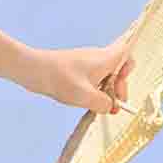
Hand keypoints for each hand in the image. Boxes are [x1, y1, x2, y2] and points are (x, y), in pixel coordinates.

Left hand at [19, 37, 135, 114]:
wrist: (34, 70)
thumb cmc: (61, 79)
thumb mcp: (86, 96)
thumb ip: (103, 104)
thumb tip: (109, 108)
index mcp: (105, 58)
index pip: (126, 54)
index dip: (128, 70)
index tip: (119, 86)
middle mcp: (97, 58)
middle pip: (116, 70)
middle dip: (116, 88)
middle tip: (111, 106)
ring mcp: (85, 63)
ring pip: (102, 76)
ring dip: (103, 91)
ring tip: (95, 105)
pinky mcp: (74, 69)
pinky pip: (90, 79)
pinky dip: (91, 90)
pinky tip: (81, 100)